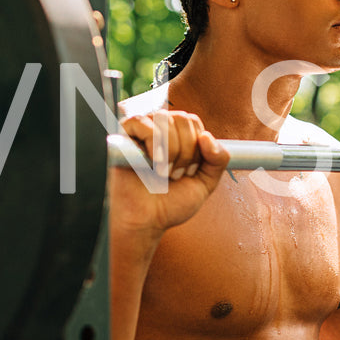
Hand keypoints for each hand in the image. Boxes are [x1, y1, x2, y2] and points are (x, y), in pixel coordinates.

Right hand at [108, 109, 229, 236]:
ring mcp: (140, 132)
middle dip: (186, 151)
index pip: (193, 121)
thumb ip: (218, 159)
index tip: (190, 171)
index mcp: (176, 137)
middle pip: (182, 118)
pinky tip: (152, 164)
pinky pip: (141, 122)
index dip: (197, 146)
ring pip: (164, 119)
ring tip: (163, 173)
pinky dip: (153, 145)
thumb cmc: (170, 203)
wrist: (146, 221)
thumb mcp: (205, 182)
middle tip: (176, 175)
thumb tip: (207, 136)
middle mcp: (158, 129)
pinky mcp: (122, 136)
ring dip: (171, 151)